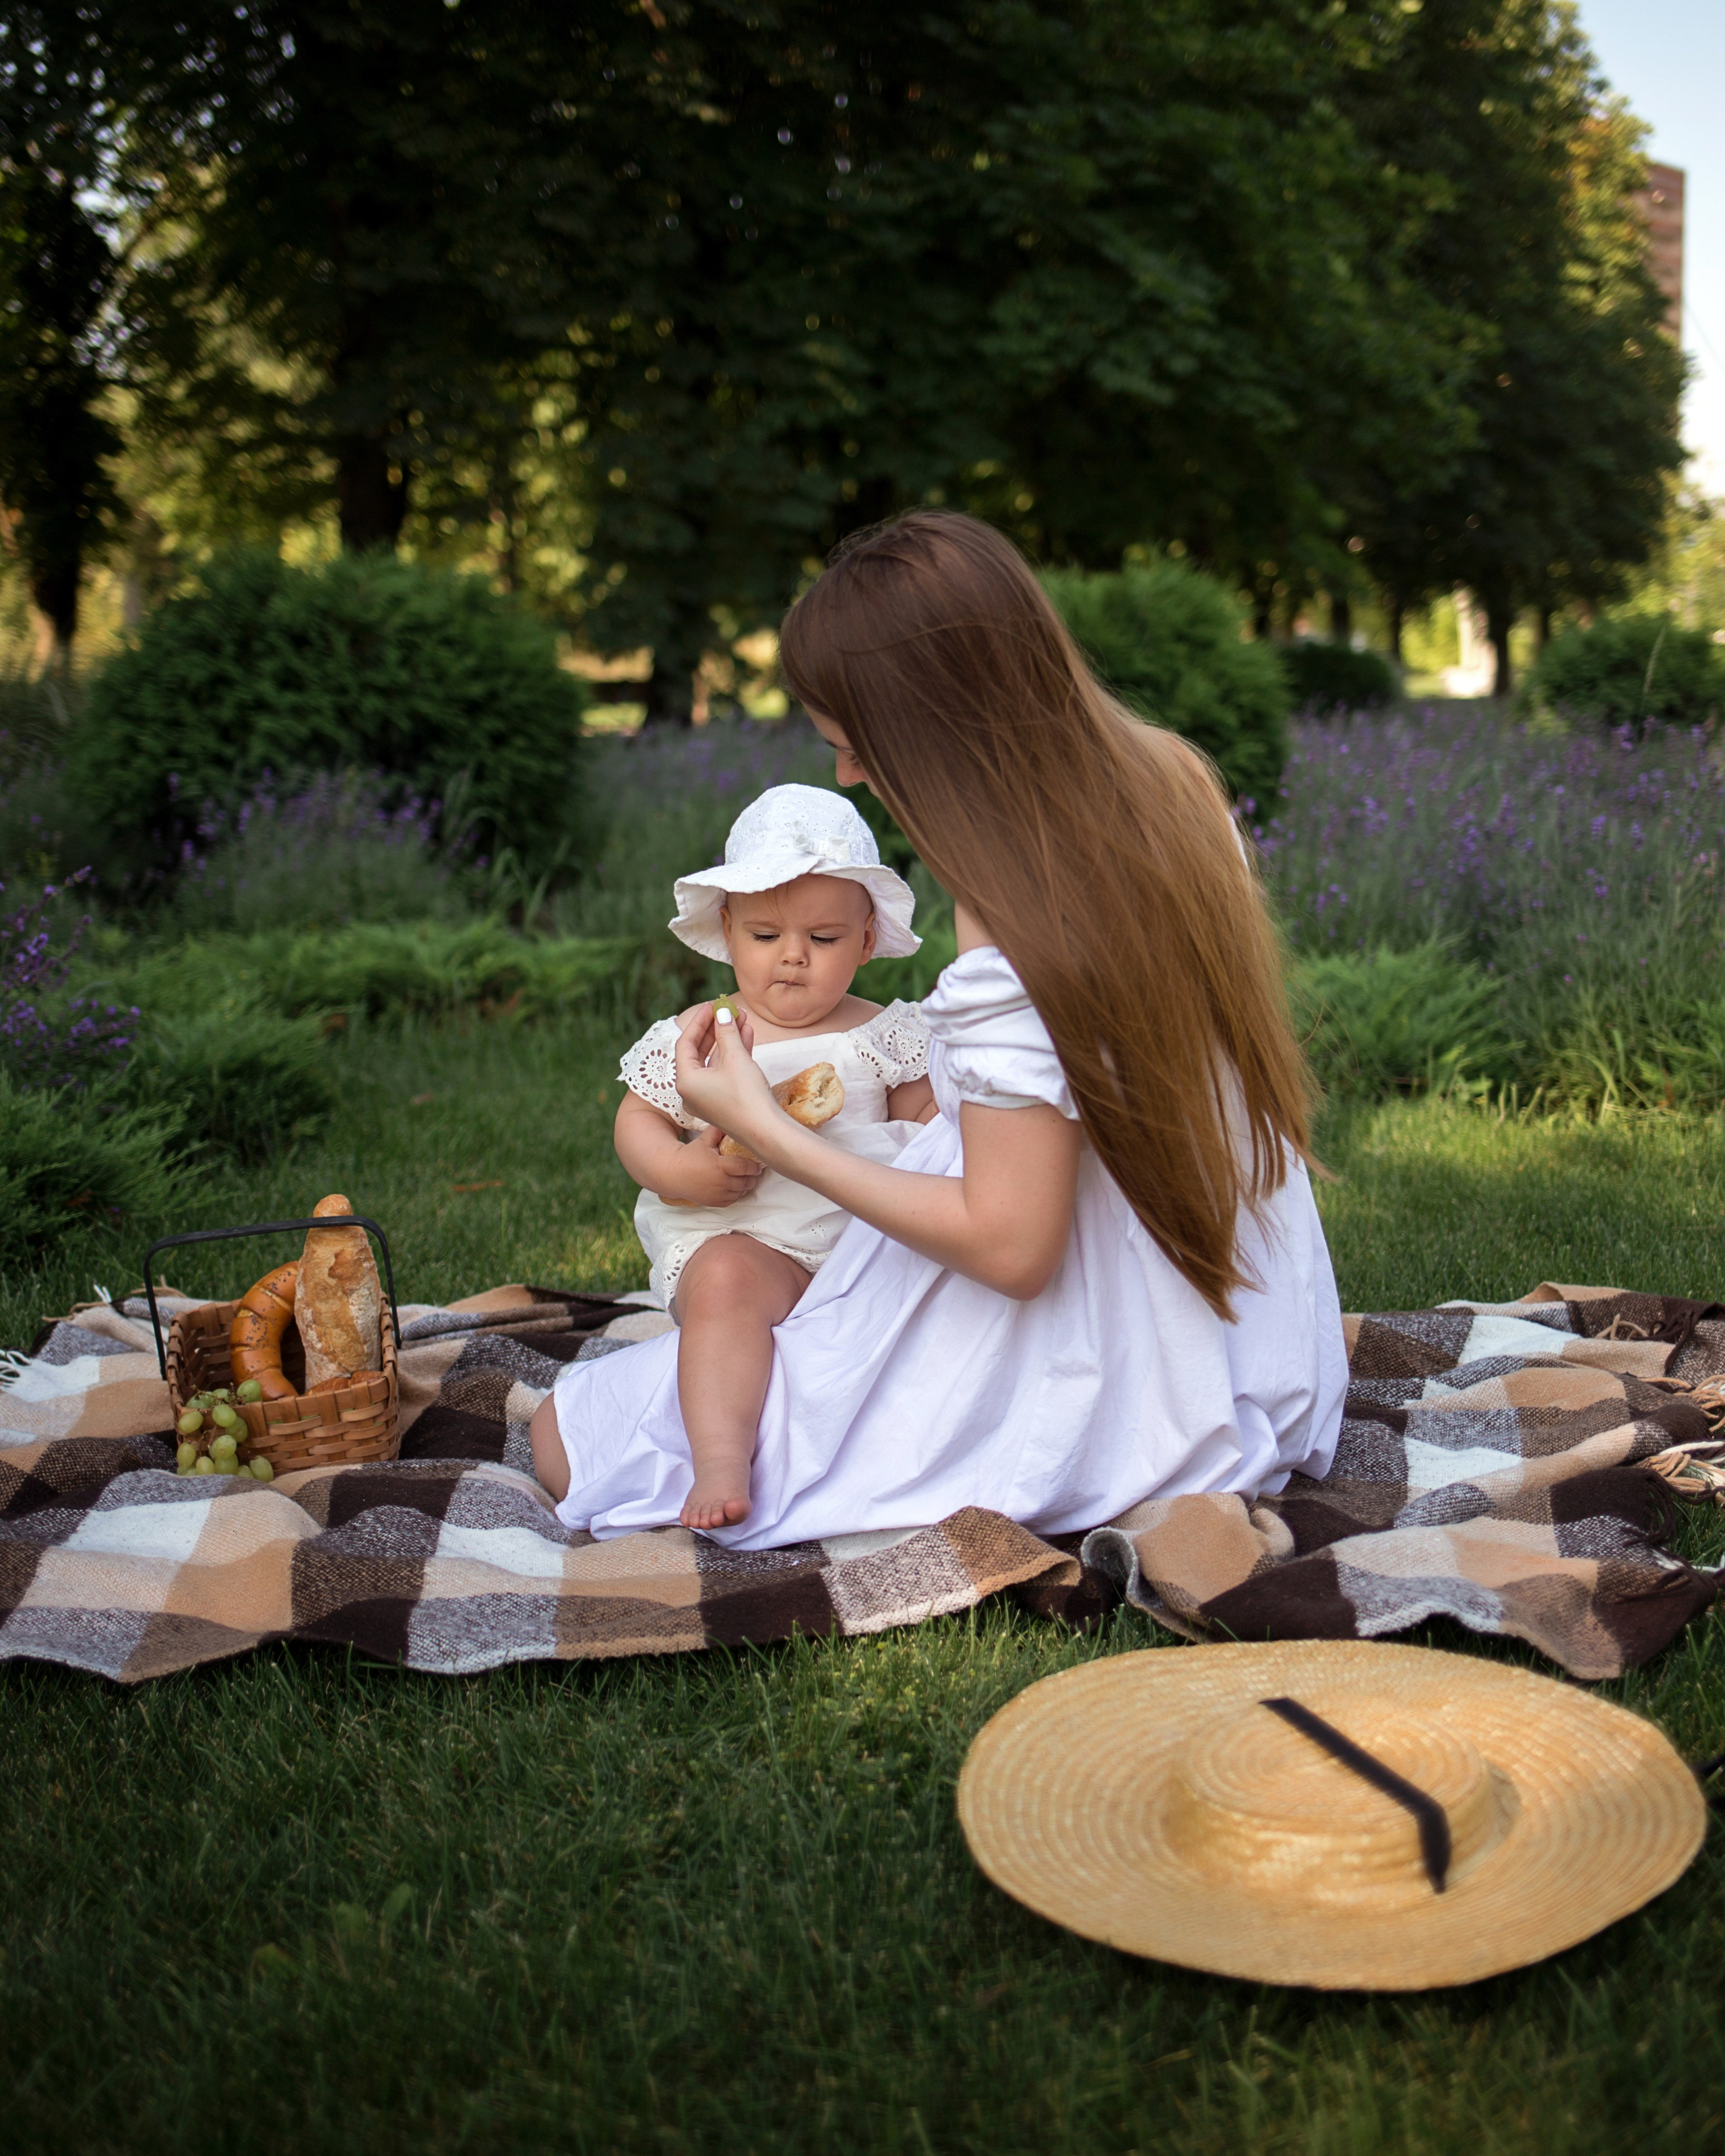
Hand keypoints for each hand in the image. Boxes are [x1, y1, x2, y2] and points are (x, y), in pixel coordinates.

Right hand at [657, 1123, 765, 1207]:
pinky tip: (737, 1188)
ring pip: (739, 1193)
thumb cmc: (690, 1155)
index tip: (758, 1165)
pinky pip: (731, 1201)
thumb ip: (718, 1131)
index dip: (753, 1167)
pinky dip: (736, 1195)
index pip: (743, 1167)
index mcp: (719, 1166)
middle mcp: (720, 1182)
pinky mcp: (713, 1202)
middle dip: (752, 1178)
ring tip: (747, 1180)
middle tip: (755, 1173)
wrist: (673, 1173)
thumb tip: (731, 1124)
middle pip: (744, 1182)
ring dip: (745, 1187)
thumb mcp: (704, 1140)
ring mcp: (717, 1194)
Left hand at [672, 1001, 780, 1153]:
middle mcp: (691, 1091)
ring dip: (727, 1040)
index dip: (699, 1021)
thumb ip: (726, 1032)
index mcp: (685, 1081)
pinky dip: (733, 1055)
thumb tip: (722, 1013)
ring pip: (715, 1061)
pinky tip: (746, 1036)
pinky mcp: (723, 1102)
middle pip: (699, 1051)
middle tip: (727, 1010)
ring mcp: (707, 1098)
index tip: (712, 1005)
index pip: (686, 1043)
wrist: (766, 1132)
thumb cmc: (747, 1096)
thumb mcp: (735, 1058)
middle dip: (715, 1029)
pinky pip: (724, 1073)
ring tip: (741, 1018)